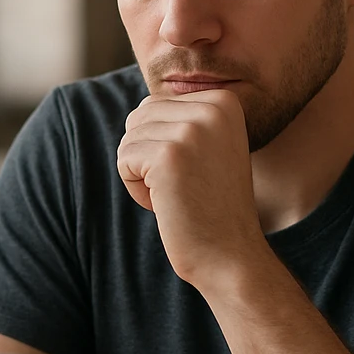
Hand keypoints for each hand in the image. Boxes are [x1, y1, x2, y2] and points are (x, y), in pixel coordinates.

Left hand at [117, 89, 263, 289]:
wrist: (230, 253)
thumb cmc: (212, 205)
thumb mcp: (208, 148)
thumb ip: (183, 120)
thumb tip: (141, 108)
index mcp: (224, 101)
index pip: (157, 104)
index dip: (164, 143)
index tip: (197, 171)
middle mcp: (212, 108)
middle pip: (139, 117)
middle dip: (147, 155)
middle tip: (182, 185)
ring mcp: (191, 130)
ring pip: (129, 139)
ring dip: (141, 173)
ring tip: (177, 194)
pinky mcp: (168, 156)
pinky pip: (124, 160)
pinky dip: (135, 187)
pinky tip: (167, 204)